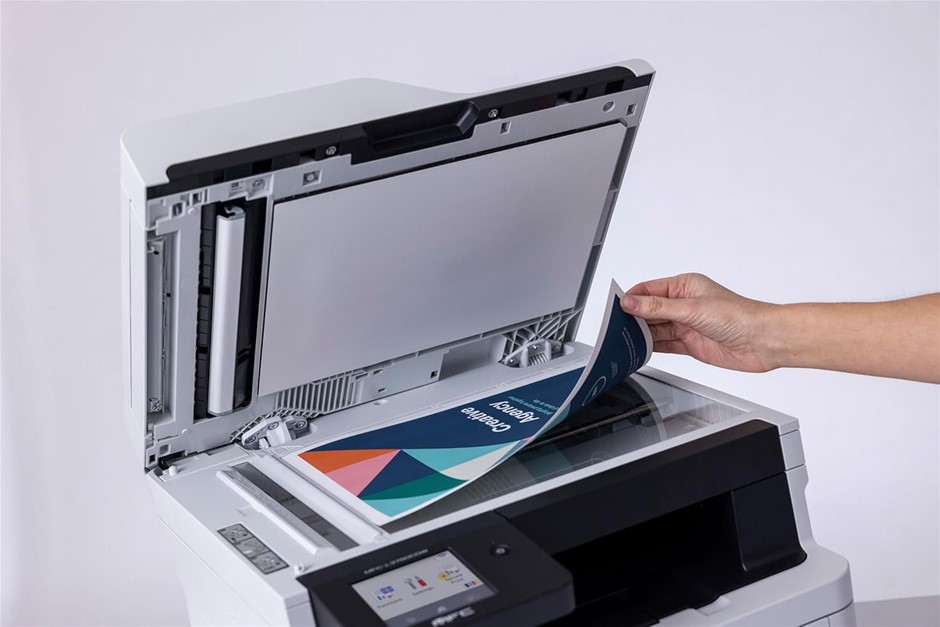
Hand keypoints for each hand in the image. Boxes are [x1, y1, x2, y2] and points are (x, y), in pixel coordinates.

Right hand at [621, 273, 777, 372]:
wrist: (763, 341)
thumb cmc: (739, 316)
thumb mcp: (691, 309)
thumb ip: (658, 308)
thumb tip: (631, 303)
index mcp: (685, 286)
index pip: (649, 290)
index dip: (631, 298)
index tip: (616, 307)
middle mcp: (685, 304)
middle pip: (649, 310)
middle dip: (633, 317)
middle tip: (615, 326)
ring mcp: (687, 325)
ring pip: (655, 328)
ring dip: (641, 334)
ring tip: (624, 339)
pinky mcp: (690, 344)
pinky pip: (664, 344)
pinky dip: (651, 347)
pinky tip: (640, 348)